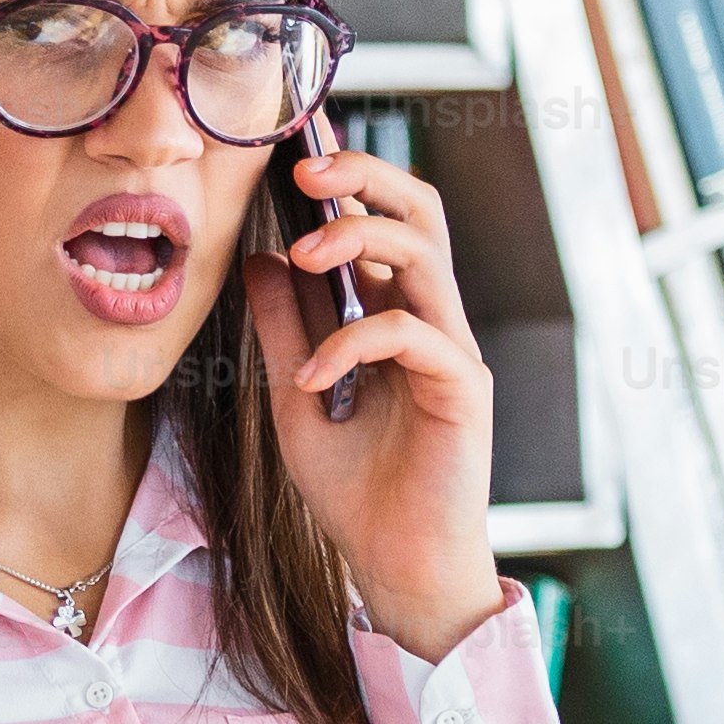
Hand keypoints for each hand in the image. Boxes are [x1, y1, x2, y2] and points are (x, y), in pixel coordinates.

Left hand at [241, 134, 509, 662]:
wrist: (396, 569)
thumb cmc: (358, 496)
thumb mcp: (296, 401)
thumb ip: (285, 332)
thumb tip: (261, 259)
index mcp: (396, 317)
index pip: (382, 221)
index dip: (346, 179)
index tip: (290, 155)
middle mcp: (431, 321)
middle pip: (422, 210)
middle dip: (365, 174)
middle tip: (303, 170)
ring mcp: (452, 350)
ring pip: (424, 252)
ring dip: (358, 236)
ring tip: (300, 255)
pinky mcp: (463, 389)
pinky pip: (411, 334)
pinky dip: (352, 343)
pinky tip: (313, 381)